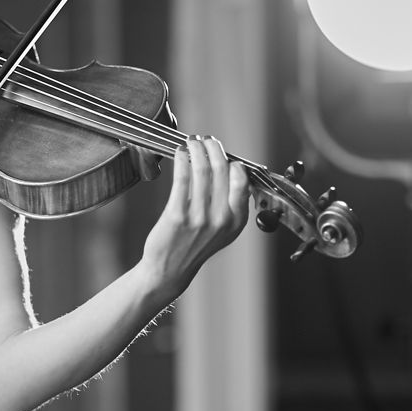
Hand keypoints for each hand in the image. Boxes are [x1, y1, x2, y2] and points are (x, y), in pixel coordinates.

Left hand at [140, 134, 249, 296]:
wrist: (170, 269)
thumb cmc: (195, 245)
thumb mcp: (224, 230)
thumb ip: (232, 204)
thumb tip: (233, 170)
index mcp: (237, 220)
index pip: (242, 179)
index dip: (231, 161)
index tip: (222, 152)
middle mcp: (221, 219)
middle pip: (222, 169)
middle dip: (213, 148)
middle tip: (206, 141)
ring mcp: (199, 218)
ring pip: (202, 170)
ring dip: (196, 149)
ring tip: (192, 142)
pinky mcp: (177, 215)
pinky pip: (182, 178)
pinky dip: (181, 160)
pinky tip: (179, 153)